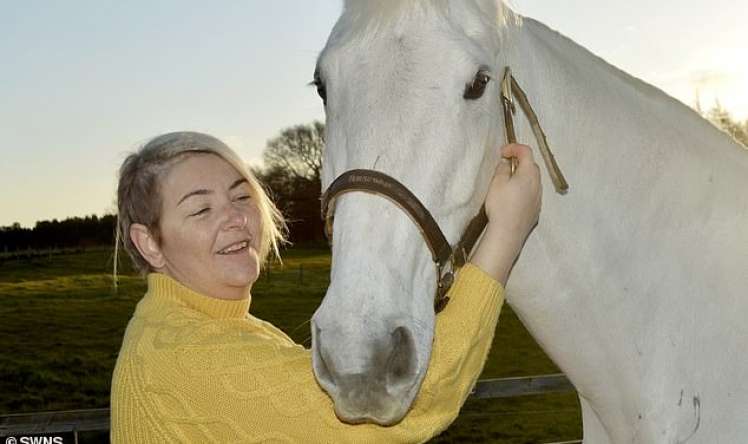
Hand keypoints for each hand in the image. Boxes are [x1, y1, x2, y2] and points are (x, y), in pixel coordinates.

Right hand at [470, 144, 541, 285]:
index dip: (514, 148)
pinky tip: (513, 196)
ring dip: (523, 175)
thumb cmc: (501, 205)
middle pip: (532, 165)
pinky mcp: (536, 210)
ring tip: (508, 180)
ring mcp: (539, 198)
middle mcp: (538, 184)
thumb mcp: (497, 183)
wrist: (508, 233)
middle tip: (505, 164)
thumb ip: (502, 169)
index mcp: (528, 173)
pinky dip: (524, 188)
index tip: (502, 152)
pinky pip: (532, 193)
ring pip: (533, 180)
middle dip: (519, 161)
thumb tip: (507, 162)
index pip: (526, 152)